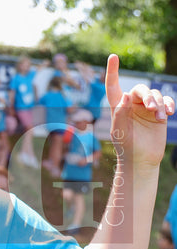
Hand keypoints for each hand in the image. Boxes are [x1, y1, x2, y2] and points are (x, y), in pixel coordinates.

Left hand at [106, 54, 173, 169]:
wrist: (141, 159)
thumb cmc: (126, 146)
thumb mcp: (120, 131)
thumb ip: (120, 114)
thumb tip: (125, 97)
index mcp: (118, 107)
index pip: (113, 87)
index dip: (112, 72)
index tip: (113, 57)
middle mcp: (131, 104)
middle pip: (140, 90)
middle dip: (148, 96)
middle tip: (152, 108)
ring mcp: (146, 108)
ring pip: (154, 95)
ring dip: (158, 103)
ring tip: (160, 116)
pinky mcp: (159, 113)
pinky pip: (166, 101)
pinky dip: (168, 104)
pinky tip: (168, 113)